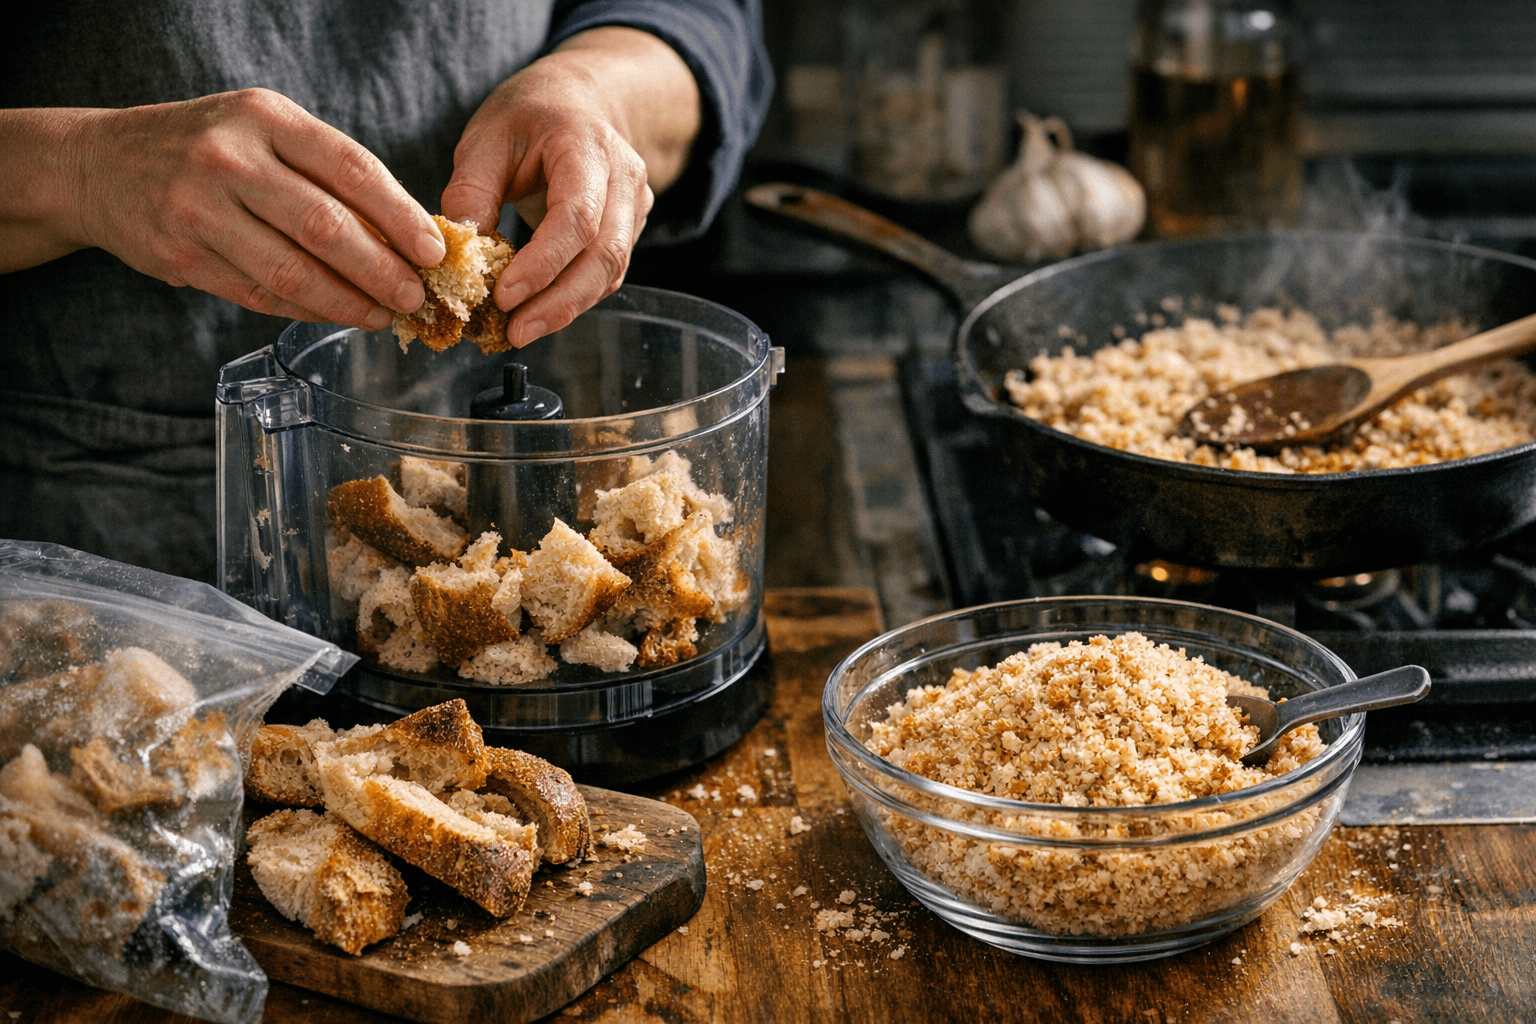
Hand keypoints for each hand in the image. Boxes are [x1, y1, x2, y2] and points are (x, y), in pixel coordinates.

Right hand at [62, 90, 444, 326]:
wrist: (99, 165)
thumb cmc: (206, 148)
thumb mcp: (264, 131)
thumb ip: (326, 172)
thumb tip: (407, 232)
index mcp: (264, 118)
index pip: (351, 169)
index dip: (401, 216)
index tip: (433, 250)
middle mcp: (229, 160)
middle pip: (326, 226)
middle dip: (381, 270)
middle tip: (414, 296)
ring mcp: (199, 211)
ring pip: (293, 272)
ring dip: (349, 302)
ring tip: (383, 315)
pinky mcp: (181, 258)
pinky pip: (260, 295)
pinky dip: (308, 311)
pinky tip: (338, 315)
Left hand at [441, 28, 700, 347]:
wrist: (578, 102)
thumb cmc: (528, 117)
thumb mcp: (486, 137)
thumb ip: (471, 190)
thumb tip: (459, 253)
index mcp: (588, 145)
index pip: (577, 216)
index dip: (543, 263)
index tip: (504, 296)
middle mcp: (624, 178)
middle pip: (605, 255)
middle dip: (559, 302)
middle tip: (514, 332)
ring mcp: (634, 207)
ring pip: (611, 272)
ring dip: (566, 308)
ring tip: (520, 331)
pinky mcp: (628, 231)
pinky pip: (606, 274)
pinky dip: (573, 299)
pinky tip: (538, 314)